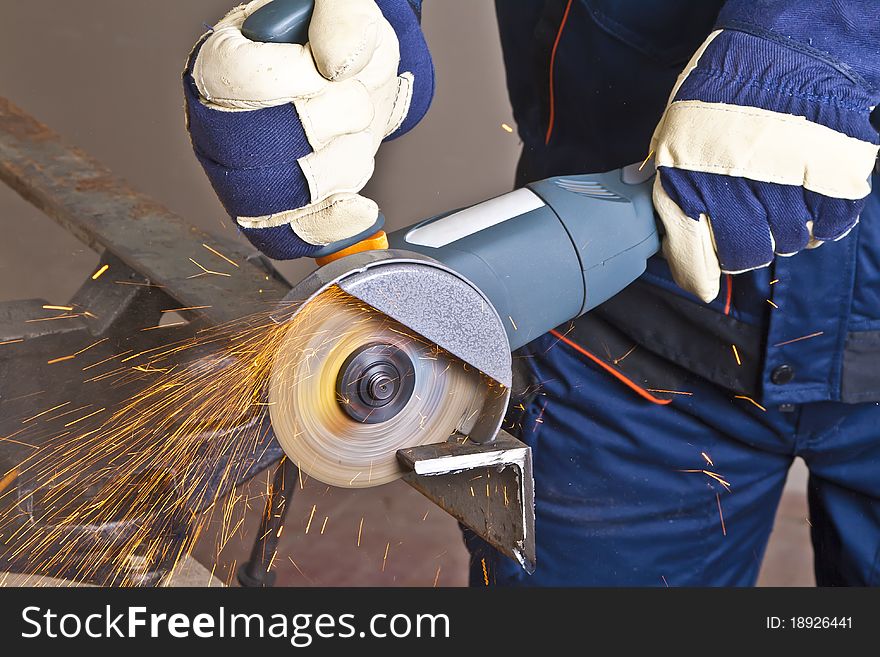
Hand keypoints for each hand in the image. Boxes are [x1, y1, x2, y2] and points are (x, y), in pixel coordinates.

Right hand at [184, 0, 432, 258]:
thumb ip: (341, 16)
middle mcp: (220, 124)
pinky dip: (335, 225)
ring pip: (293, 195)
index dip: (304, 79)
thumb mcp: (345, 8)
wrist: (355, 79)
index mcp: (219, 64)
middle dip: (335, 123)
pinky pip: (295, 235)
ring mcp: (244, 174)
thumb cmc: (337, 42)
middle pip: (268, 148)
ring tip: (353, 134)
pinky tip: (360, 210)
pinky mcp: (276, 210)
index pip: (247, 84)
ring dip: (347, 164)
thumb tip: (336, 64)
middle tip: (352, 100)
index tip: (329, 67)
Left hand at [650, 29, 879, 301]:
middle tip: (744, 227)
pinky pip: (830, 225)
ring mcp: (789, 188)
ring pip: (790, 242)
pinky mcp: (836, 181)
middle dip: (743, 248)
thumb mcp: (674, 132)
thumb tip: (644, 202)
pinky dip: (822, 221)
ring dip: (784, 230)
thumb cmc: (720, 89)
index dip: (697, 274)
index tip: (702, 281)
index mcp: (688, 184)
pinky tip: (808, 199)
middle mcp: (737, 193)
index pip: (692, 257)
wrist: (782, 49)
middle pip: (746, 254)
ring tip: (778, 197)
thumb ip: (662, 175)